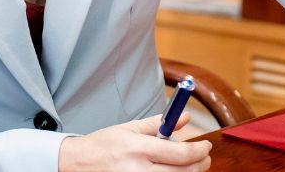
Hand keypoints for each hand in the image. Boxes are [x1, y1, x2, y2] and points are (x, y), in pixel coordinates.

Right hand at [58, 113, 211, 171]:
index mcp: (138, 148)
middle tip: (204, 158)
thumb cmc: (104, 144)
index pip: (181, 154)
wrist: (78, 164)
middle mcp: (138, 170)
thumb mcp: (130, 128)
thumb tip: (185, 118)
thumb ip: (160, 124)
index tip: (206, 146)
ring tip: (190, 166)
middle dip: (200, 165)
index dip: (200, 151)